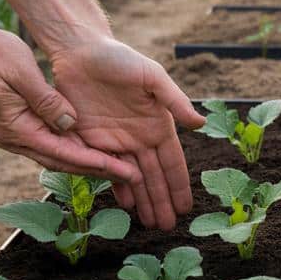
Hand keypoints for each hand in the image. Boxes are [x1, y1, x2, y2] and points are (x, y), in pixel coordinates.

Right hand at [0, 28, 141, 182]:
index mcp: (16, 128)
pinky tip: (95, 149)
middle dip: (97, 170)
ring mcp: (15, 134)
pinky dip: (73, 148)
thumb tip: (70, 123)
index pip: (63, 153)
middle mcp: (14, 138)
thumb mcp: (23, 72)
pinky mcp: (18, 126)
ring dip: (87, 162)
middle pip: (63, 162)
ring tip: (120, 168)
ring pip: (57, 155)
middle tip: (132, 177)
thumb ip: (47, 100)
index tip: (123, 170)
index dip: (95, 163)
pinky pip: (51, 143)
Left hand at [49, 37, 204, 229]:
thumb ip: (174, 101)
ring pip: (132, 178)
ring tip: (151, 223)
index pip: (172, 162)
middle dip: (162, 201)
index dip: (179, 185)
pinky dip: (116, 188)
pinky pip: (106, 170)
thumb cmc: (119, 59)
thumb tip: (200, 124)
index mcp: (158, 124)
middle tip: (168, 227)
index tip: (187, 207)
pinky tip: (125, 205)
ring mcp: (116, 141)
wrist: (80, 51)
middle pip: (153, 176)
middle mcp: (139, 137)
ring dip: (143, 200)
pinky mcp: (92, 140)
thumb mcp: (152, 76)